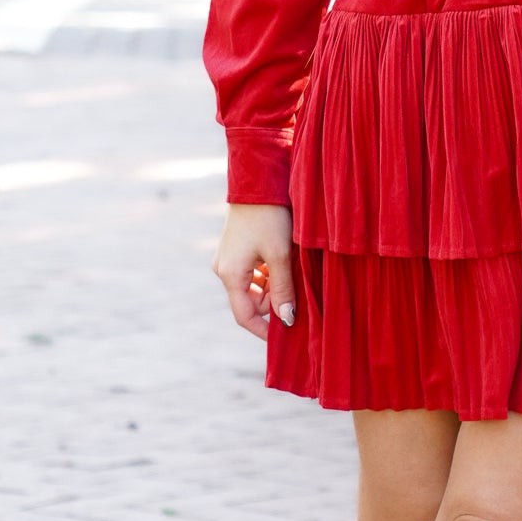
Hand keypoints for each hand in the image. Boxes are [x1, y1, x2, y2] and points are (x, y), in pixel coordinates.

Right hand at [214, 203, 294, 339]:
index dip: (264, 331)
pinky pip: (252, 273)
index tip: (285, 339)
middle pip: (251, 302)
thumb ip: (283, 289)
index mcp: (230, 274)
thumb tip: (287, 320)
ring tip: (293, 273)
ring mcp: (228, 259)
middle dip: (274, 303)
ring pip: (254, 287)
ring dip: (273, 287)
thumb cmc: (269, 217)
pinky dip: (269, 274)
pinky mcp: (236, 250)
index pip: (244, 316)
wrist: (257, 181)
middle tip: (297, 294)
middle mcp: (224, 269)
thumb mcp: (280, 255)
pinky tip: (284, 262)